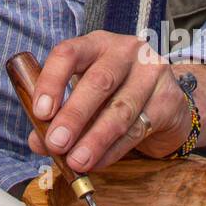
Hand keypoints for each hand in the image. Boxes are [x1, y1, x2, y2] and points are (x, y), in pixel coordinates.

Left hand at [26, 32, 192, 171]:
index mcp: (95, 44)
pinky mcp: (168, 99)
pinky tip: (97, 162)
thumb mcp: (84, 95)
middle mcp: (125, 51)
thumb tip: (37, 140)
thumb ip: (58, 115)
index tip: (40, 112)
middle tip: (56, 142)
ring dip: (94, 139)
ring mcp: (151, 73)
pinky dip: (113, 150)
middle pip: (98, 82)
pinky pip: (138, 129)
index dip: (52, 81)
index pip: (68, 53)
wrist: (164, 100)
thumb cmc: (114, 94)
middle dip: (74, 115)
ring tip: (76, 161)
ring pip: (120, 109)